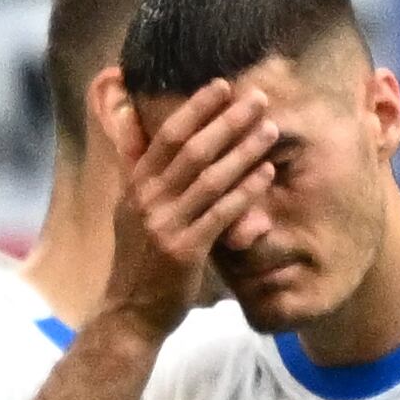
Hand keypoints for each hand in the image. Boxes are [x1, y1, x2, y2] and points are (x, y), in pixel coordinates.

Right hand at [102, 73, 279, 334]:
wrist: (130, 314)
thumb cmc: (141, 262)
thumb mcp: (133, 214)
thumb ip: (144, 176)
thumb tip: (142, 137)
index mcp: (134, 188)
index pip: (164, 137)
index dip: (194, 109)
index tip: (221, 85)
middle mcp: (146, 202)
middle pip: (191, 151)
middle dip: (226, 120)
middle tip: (257, 97)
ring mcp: (163, 226)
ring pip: (209, 178)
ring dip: (243, 150)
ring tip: (270, 129)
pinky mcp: (183, 251)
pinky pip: (221, 213)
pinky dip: (245, 190)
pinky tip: (266, 173)